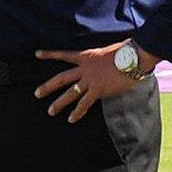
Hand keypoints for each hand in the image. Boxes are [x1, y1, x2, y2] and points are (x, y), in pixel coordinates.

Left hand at [35, 41, 153, 122]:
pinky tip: (71, 119)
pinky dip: (77, 112)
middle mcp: (85, 68)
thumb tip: (102, 67)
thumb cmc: (126, 52)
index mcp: (86, 56)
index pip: (64, 55)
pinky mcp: (98, 90)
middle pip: (62, 78)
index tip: (36, 54)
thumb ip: (100, 61)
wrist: (134, 57)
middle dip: (48, 86)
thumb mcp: (107, 52)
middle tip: (37, 94)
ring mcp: (90, 80)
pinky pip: (85, 103)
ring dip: (59, 103)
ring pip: (70, 93)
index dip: (50, 54)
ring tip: (50, 111)